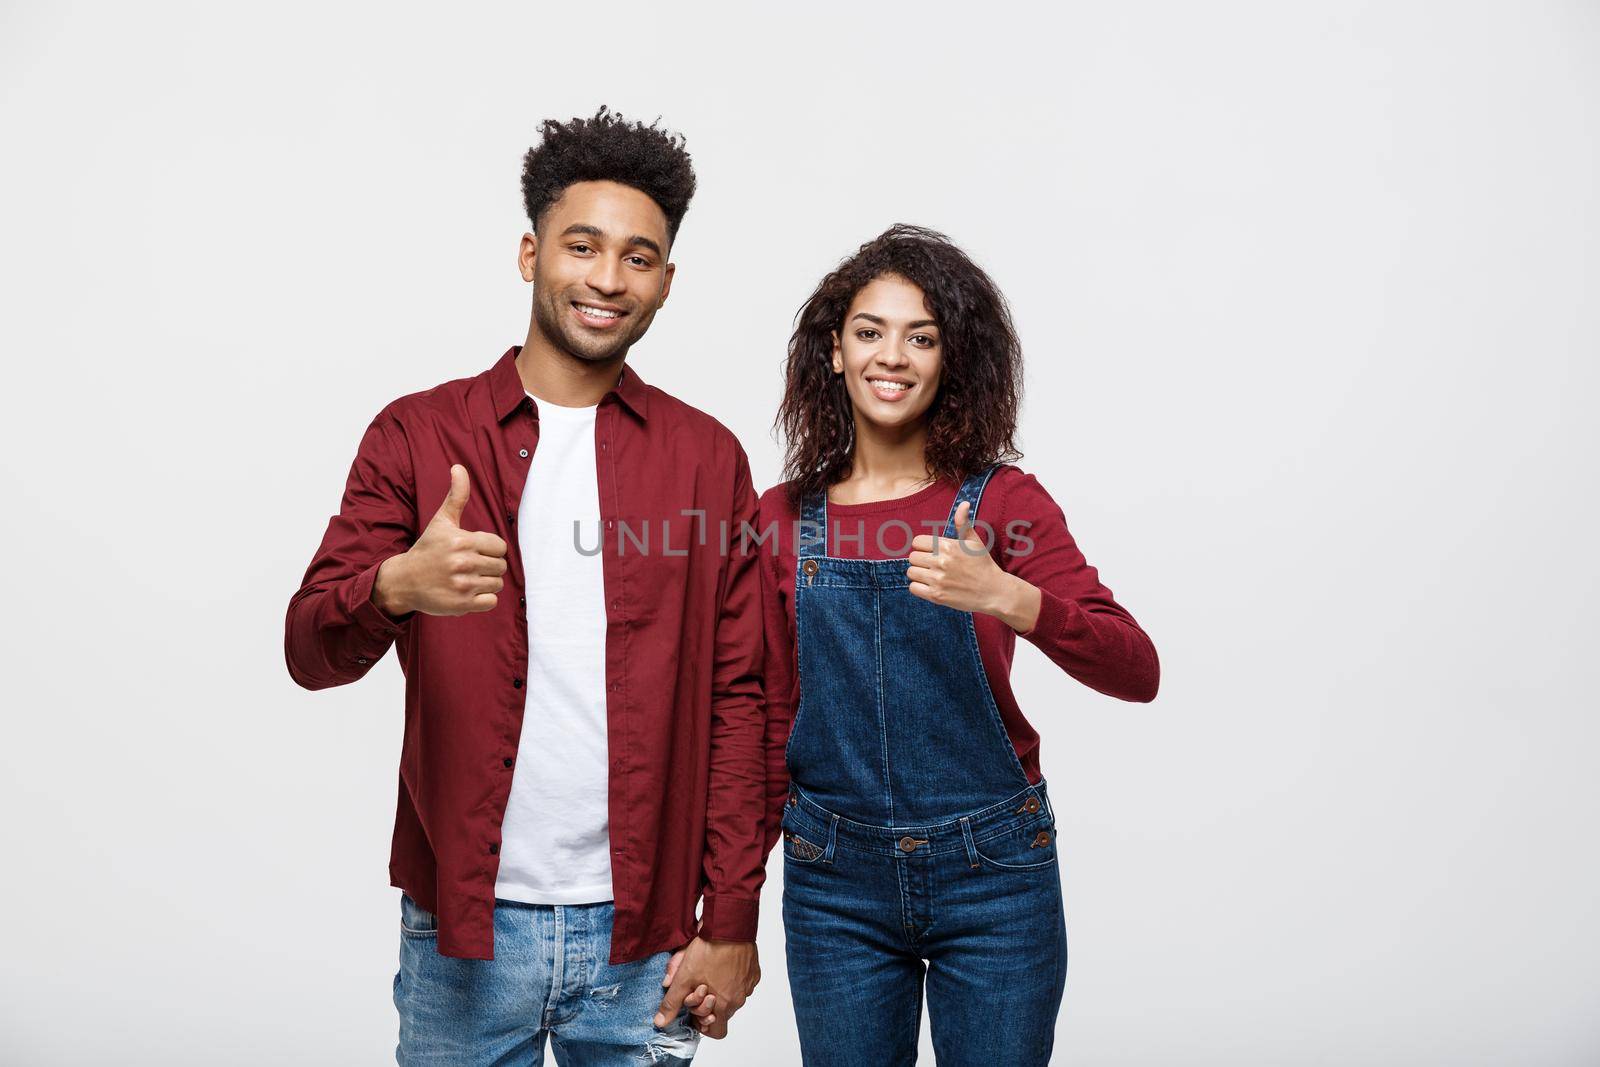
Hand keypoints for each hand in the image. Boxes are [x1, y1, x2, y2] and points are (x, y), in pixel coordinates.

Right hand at [372, 464, 508, 616]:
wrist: (404, 581)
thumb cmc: (427, 548)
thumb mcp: (441, 521)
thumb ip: (456, 495)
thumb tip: (459, 467)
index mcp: (462, 541)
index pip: (500, 546)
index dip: (490, 549)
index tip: (475, 550)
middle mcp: (462, 563)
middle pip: (500, 566)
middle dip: (488, 566)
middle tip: (469, 566)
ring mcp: (462, 585)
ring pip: (497, 584)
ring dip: (486, 583)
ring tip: (467, 579)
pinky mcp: (461, 605)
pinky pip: (491, 602)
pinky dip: (483, 600)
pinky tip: (467, 592)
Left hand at [654, 936, 758, 1039]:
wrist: (729, 926)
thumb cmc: (709, 951)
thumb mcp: (683, 977)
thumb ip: (672, 1003)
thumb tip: (661, 1021)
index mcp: (723, 1006)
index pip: (717, 1032)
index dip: (704, 1024)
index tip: (695, 1009)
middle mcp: (739, 1000)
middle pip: (723, 1012)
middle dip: (709, 1003)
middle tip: (699, 985)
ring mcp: (748, 986)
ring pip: (732, 997)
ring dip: (721, 990)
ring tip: (710, 971)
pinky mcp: (753, 973)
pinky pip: (742, 983)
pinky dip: (732, 978)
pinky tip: (722, 964)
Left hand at [906, 499, 1040, 631]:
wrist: (994, 591)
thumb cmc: (983, 564)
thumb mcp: (974, 541)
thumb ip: (963, 523)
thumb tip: (964, 503)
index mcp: (948, 546)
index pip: (917, 541)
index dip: (923, 546)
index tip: (931, 552)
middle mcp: (941, 561)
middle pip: (913, 557)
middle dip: (921, 560)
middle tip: (932, 564)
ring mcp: (938, 580)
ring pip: (911, 572)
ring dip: (919, 573)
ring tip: (931, 575)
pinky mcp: (937, 596)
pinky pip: (913, 588)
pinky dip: (919, 587)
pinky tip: (930, 585)